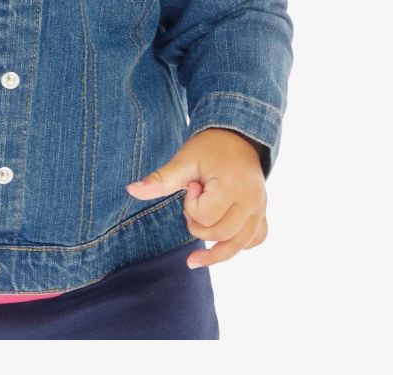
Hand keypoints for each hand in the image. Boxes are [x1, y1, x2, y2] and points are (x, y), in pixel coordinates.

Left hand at [124, 128, 267, 269]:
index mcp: (233, 187)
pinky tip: (220, 248)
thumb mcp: (183, 160)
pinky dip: (237, 246)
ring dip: (215, 248)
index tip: (192, 186)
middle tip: (195, 201)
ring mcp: (260, 210)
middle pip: (220, 235)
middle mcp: (252, 202)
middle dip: (199, 225)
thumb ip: (160, 179)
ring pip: (238, 245)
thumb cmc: (209, 148)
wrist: (237, 136)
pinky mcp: (262, 214)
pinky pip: (254, 241)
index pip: (205, 216)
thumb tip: (131, 190)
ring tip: (194, 257)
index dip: (191, 205)